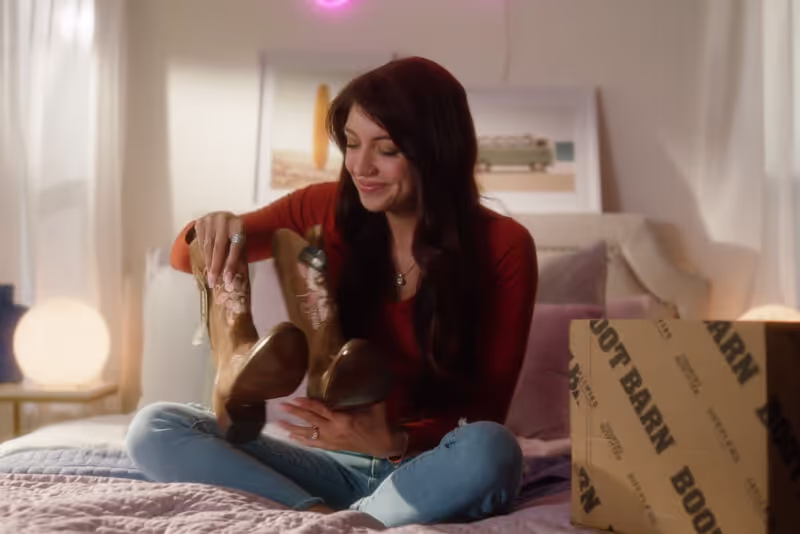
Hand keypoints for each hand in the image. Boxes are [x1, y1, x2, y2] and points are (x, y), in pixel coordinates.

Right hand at [193, 211, 243, 286]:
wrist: (223, 217)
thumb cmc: (234, 233)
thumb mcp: (240, 242)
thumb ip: (237, 258)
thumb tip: (230, 280)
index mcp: (238, 225)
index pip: (235, 247)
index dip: (231, 264)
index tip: (227, 279)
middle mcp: (224, 220)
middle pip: (219, 247)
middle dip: (215, 267)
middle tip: (213, 282)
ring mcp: (210, 219)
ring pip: (207, 246)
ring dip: (208, 263)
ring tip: (209, 276)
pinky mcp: (200, 222)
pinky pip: (200, 242)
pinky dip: (203, 254)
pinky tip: (206, 262)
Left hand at [277, 399, 406, 457]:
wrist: (384, 444)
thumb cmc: (379, 422)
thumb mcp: (375, 404)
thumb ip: (367, 390)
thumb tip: (363, 371)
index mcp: (343, 419)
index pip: (321, 410)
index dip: (307, 405)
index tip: (294, 399)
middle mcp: (334, 430)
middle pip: (310, 421)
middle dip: (294, 414)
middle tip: (281, 407)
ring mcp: (332, 440)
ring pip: (308, 435)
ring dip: (292, 429)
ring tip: (278, 424)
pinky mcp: (333, 446)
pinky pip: (314, 444)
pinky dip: (302, 440)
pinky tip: (291, 437)